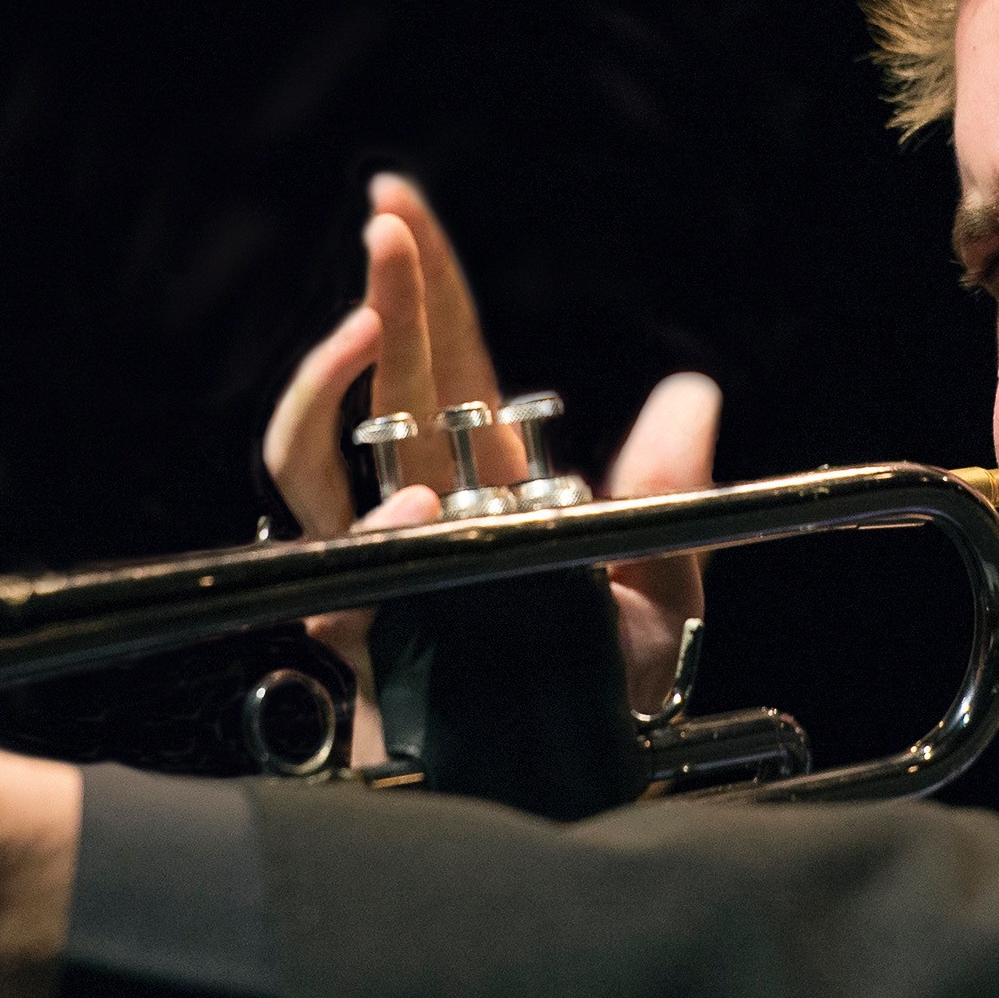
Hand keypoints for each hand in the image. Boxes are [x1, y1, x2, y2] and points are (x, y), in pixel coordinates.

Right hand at [259, 174, 723, 726]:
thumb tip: (693, 392)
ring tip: (371, 340)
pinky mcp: (361, 630)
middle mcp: (415, 513)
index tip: (396, 204)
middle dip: (378, 299)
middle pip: (372, 385)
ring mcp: (374, 569)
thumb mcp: (659, 590)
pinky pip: (335, 568)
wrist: (569, 793)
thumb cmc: (604, 702)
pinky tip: (417, 512)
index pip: (439, 360)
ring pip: (305, 460)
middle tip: (386, 228)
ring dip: (328, 392)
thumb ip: (666, 494)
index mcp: (483, 482)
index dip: (418, 284)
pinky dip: (373, 531)